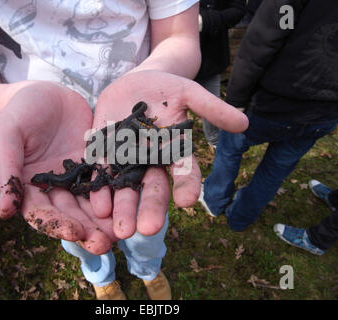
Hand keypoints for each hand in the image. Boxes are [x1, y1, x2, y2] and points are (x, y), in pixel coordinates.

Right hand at [0, 81, 116, 254]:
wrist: (46, 93)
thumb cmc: (20, 112)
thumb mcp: (8, 135)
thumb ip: (8, 170)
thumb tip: (4, 212)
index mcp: (32, 185)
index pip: (43, 212)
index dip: (57, 224)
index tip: (74, 234)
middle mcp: (57, 187)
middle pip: (72, 213)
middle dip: (87, 230)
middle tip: (105, 244)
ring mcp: (79, 176)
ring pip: (93, 203)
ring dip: (106, 220)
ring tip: (122, 234)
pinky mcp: (97, 163)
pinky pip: (109, 180)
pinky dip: (118, 194)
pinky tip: (132, 204)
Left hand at [90, 70, 247, 238]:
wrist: (135, 83)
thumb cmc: (167, 89)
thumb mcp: (190, 93)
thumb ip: (211, 108)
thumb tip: (245, 123)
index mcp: (174, 151)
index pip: (185, 172)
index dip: (187, 185)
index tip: (188, 200)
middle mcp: (151, 162)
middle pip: (152, 188)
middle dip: (151, 208)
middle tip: (148, 230)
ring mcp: (126, 159)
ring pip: (125, 187)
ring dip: (123, 207)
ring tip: (122, 231)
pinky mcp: (104, 153)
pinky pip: (101, 173)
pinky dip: (100, 190)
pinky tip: (99, 207)